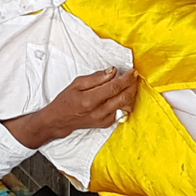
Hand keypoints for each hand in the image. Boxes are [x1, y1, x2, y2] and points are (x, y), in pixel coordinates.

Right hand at [2, 67, 138, 149]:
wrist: (60, 120)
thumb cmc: (66, 100)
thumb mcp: (77, 84)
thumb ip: (96, 77)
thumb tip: (112, 71)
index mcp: (89, 100)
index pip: (114, 88)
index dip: (125, 79)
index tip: (132, 71)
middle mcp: (98, 112)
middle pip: (123, 97)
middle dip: (132, 85)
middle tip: (134, 75)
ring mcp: (103, 120)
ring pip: (126, 105)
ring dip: (131, 93)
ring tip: (130, 83)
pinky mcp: (106, 124)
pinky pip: (122, 112)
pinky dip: (126, 102)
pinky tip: (124, 94)